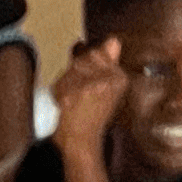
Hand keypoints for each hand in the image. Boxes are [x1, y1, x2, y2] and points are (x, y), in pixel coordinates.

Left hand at [49, 39, 125, 158]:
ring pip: (74, 65)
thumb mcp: (110, 90)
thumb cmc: (94, 117)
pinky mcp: (74, 90)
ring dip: (69, 80)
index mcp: (121, 78)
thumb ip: (108, 64)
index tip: (91, 79)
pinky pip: (62, 78)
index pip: (104, 49)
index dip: (93, 63)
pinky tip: (66, 101)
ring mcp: (92, 83)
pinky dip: (60, 89)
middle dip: (80, 70)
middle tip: (82, 92)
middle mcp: (110, 77)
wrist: (81, 141)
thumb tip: (112, 40)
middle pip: (87, 55)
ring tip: (75, 97)